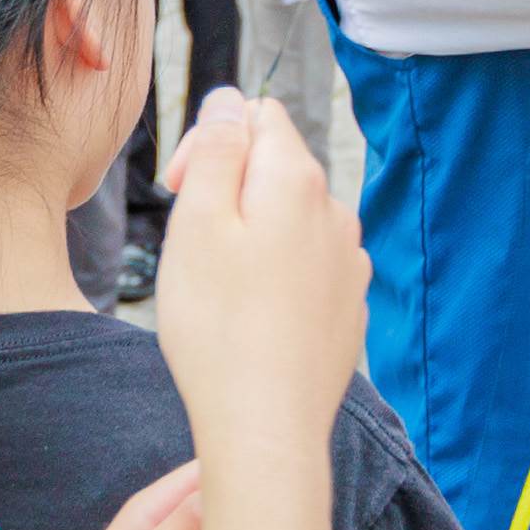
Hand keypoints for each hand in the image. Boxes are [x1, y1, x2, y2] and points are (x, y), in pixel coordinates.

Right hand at [155, 89, 366, 466]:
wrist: (267, 429)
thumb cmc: (220, 327)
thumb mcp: (197, 222)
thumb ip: (215, 149)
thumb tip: (229, 100)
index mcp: (297, 179)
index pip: (257, 115)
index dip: (208, 144)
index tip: (180, 194)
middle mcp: (336, 212)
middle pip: (275, 169)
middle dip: (228, 193)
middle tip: (192, 250)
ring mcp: (349, 262)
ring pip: (290, 223)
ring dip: (252, 239)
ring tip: (219, 293)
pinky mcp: (348, 307)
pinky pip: (307, 270)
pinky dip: (276, 281)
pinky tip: (250, 322)